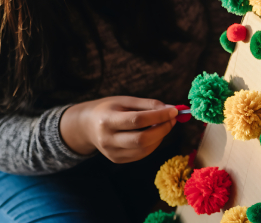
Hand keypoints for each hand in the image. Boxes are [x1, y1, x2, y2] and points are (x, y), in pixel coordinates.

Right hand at [59, 96, 177, 163]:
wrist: (86, 126)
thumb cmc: (109, 109)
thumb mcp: (125, 100)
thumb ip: (148, 104)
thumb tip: (171, 109)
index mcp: (107, 120)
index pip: (137, 120)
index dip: (158, 116)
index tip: (174, 110)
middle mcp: (107, 139)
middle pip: (141, 139)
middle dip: (163, 129)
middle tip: (173, 119)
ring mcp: (111, 153)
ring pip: (144, 149)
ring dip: (160, 137)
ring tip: (163, 124)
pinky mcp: (117, 159)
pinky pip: (141, 154)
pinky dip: (153, 144)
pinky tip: (154, 134)